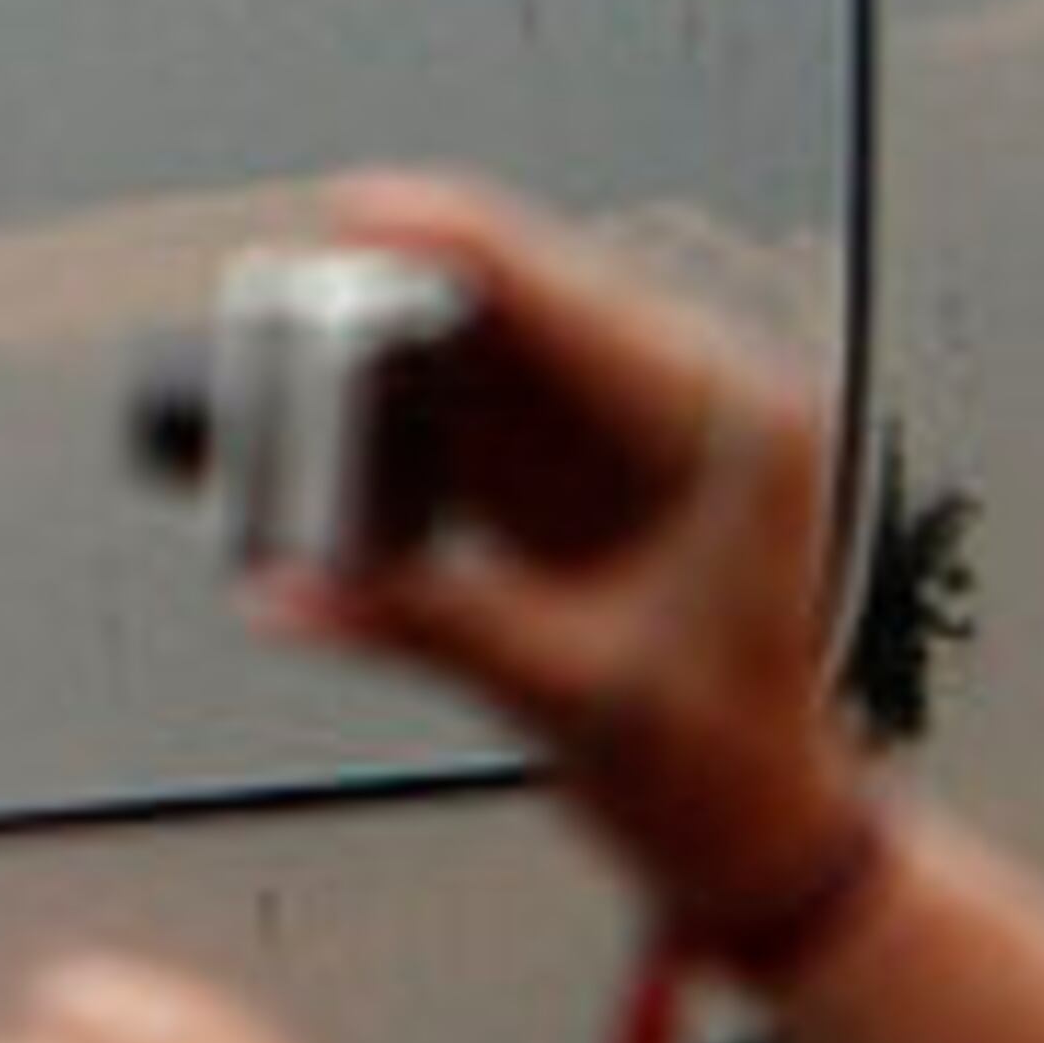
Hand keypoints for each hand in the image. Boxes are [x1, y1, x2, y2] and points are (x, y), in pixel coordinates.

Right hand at [277, 172, 868, 959]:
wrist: (761, 834)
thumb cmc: (720, 767)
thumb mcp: (572, 693)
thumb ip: (430, 627)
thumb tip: (287, 588)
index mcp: (739, 426)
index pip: (583, 304)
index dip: (465, 245)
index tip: (363, 208)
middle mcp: (698, 408)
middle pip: (529, 312)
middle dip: (405, 296)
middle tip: (290, 293)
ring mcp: (641, 441)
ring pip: (492, 361)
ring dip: (389, 360)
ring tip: (283, 363)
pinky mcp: (587, 484)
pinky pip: (477, 424)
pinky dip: (400, 424)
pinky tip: (317, 429)